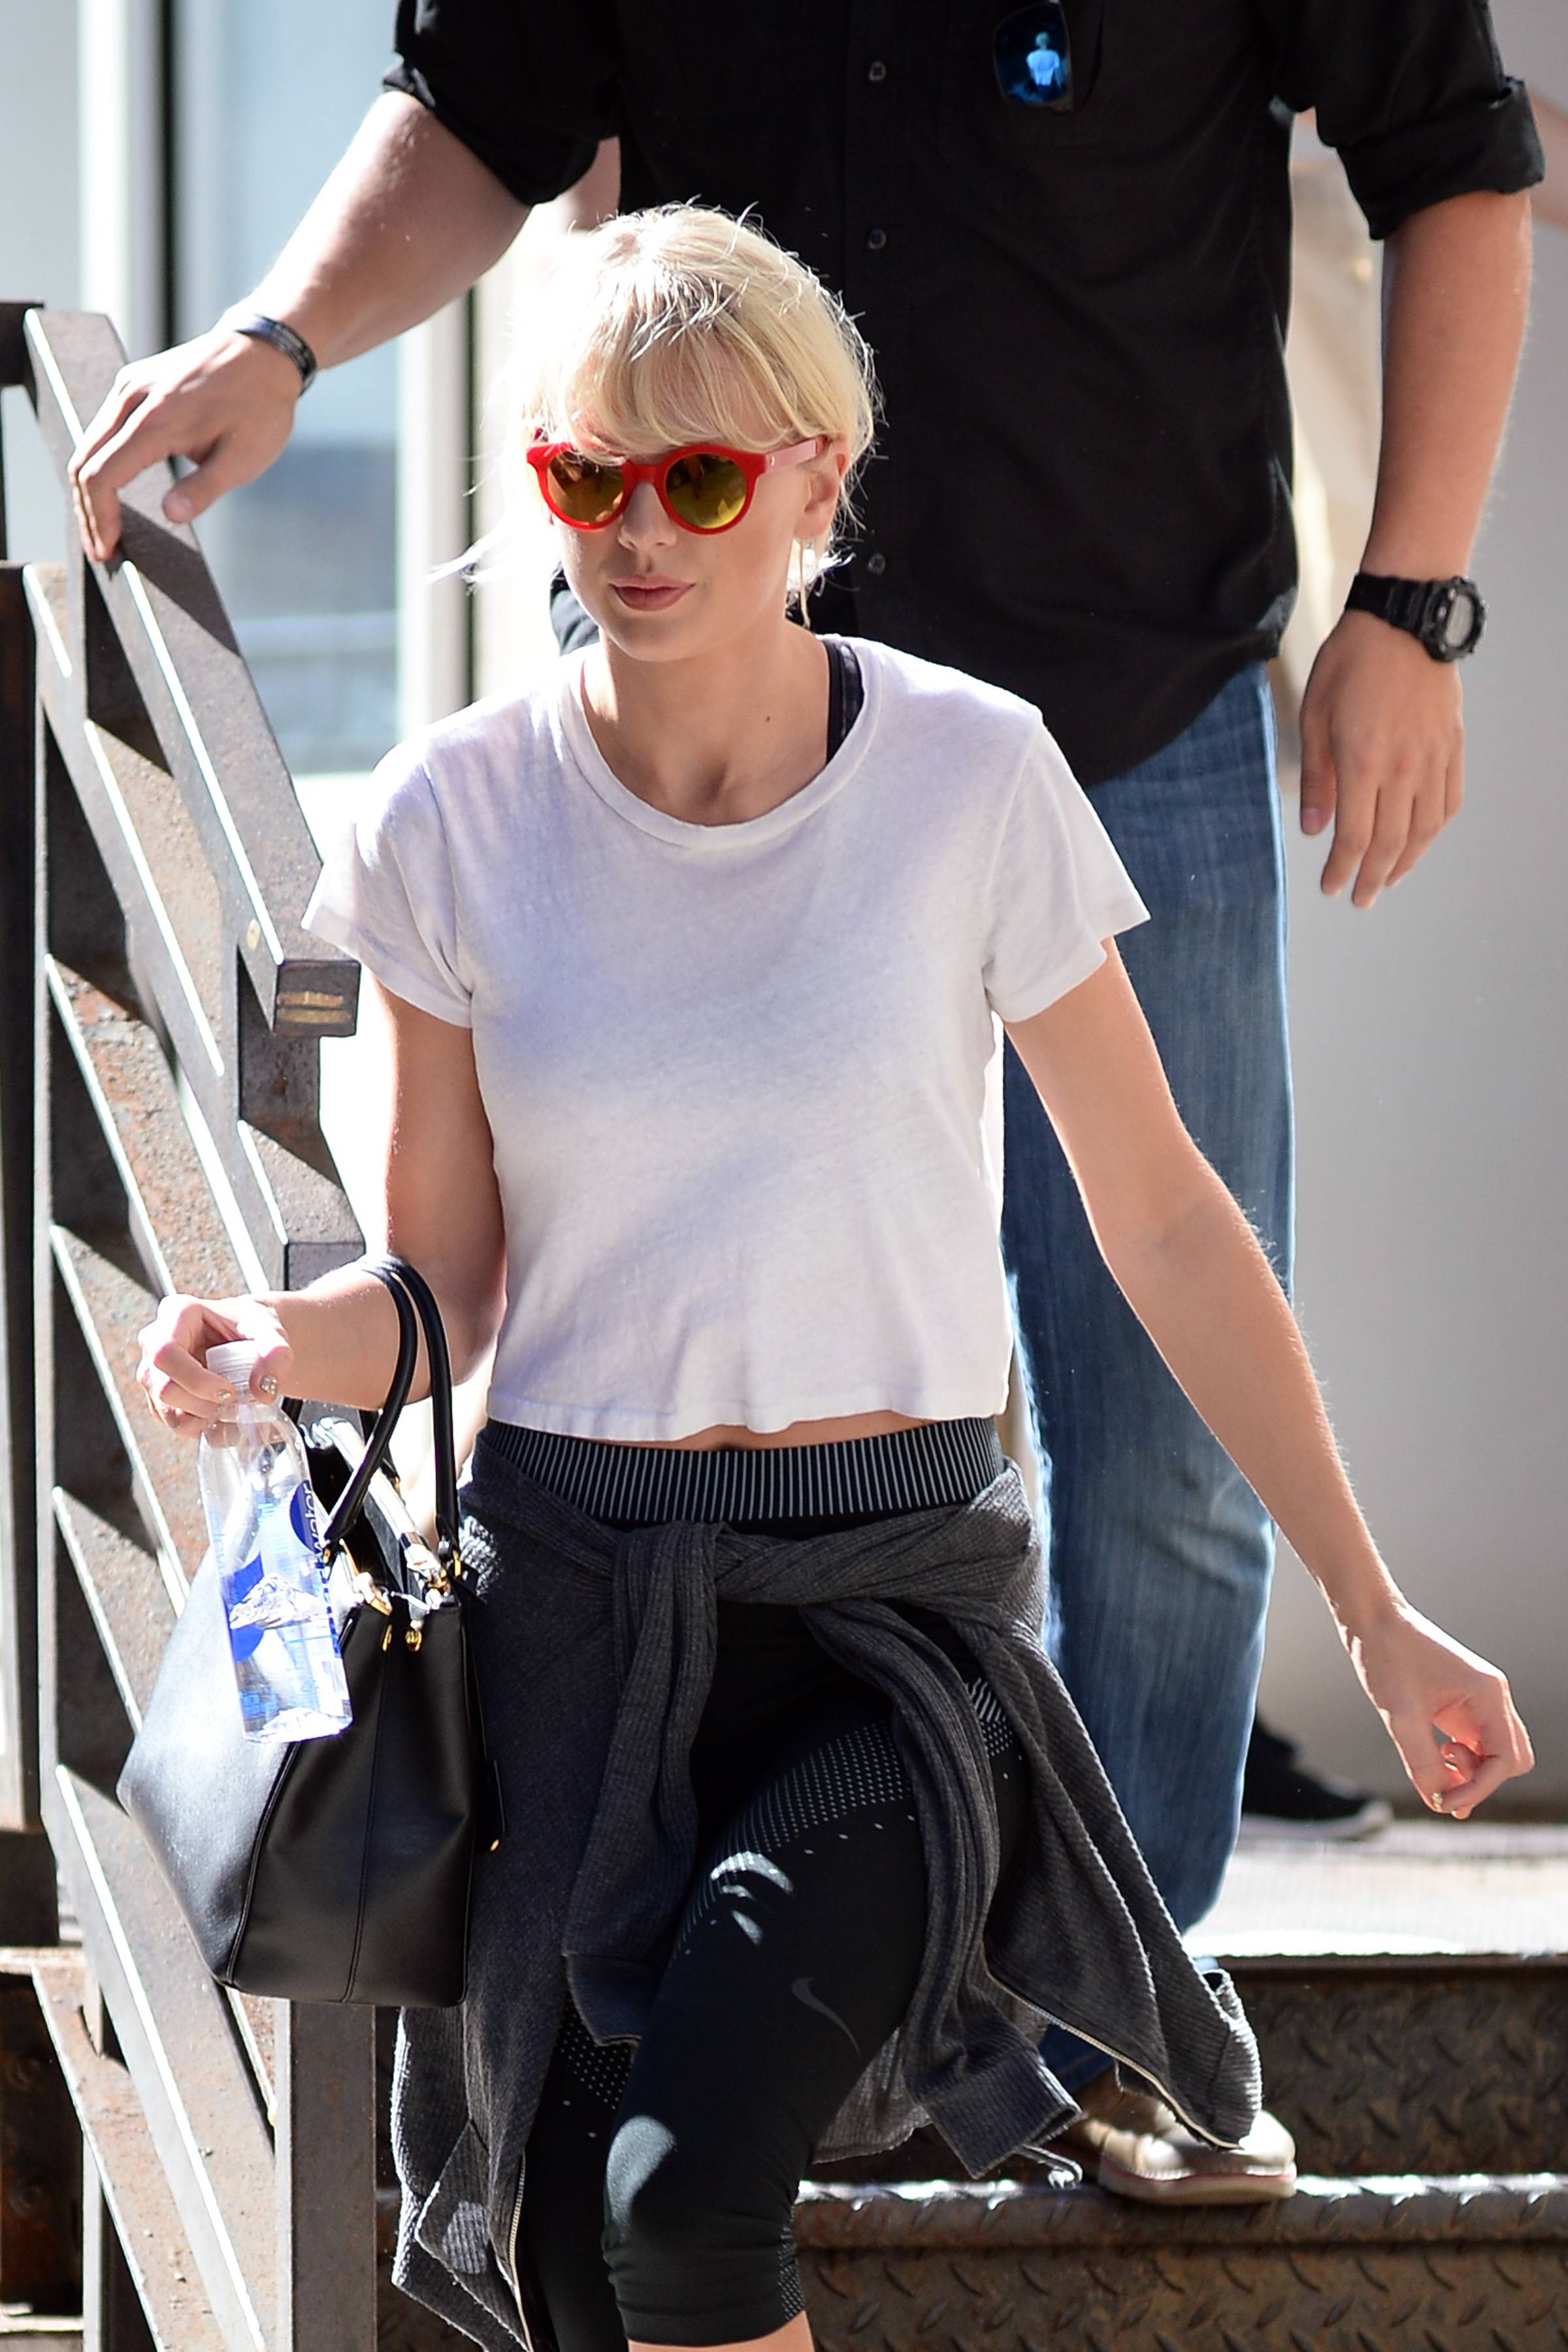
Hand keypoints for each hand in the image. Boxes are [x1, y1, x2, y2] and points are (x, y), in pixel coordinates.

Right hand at [69, 324, 302, 562]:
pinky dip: (99, 464)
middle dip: (88, 512)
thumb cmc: (260, 407)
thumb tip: (171, 515)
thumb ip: (206, 488)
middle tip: (102, 552)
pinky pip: (102, 429)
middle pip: (84, 462)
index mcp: (157, 420)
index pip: (103, 475)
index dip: (100, 518)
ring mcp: (129, 387)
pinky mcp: (132, 384)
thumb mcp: (245, 457)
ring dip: (90, 491)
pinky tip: (112, 492)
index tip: (109, 551)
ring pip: (88, 445)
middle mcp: (132, 399)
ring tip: (104, 530)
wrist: (263, 352)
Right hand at [137, 1294, 293, 1439]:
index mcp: (177, 1312)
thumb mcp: (272, 1332)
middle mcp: (155, 1339)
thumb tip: (263, 1390)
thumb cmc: (253, 1327)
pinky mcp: (158, 1393)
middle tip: (232, 1401)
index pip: (166, 1353)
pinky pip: (169, 1420)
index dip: (195, 1380)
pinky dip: (196, 1426)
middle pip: (162, 1386)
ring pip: (163, 1409)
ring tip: (227, 1407)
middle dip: (200, 1404)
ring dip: (198, 1418)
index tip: (229, 1392)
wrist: (248, 1339)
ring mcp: (152, 1368)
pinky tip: (218, 1414)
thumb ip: (276, 1354)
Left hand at [1297, 610, 1463, 907]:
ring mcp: (1433, 758)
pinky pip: (1449, 802)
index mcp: (1363, 762)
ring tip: (1387, 880)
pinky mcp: (1453, 746)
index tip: (1331, 888)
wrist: (1404, 621)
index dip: (1342, 870)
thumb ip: (1316, 777)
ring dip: (1406, 862)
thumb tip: (1314, 828)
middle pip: (1391, 843)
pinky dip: (1434, 830)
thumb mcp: (1315, 716)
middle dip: (1372, 878)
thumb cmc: (1351, 662)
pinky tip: (1419, 841)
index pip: (1355, 837)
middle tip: (1359, 898)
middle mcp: (1403, 767)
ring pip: (1424, 829)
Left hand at [1346, 1599, 1533, 1818]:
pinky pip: (1476, 1743)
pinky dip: (1461, 1759)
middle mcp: (1492, 1697)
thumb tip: (1437, 1802)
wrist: (1372, 1620)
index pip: (1506, 1759)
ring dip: (1471, 1771)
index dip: (1479, 1788)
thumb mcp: (1400, 1716)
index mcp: (1487, 1694)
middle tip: (1441, 1777)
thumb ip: (1422, 1762)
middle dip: (1481, 1779)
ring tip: (1435, 1763)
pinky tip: (1435, 1758)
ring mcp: (1480, 1701)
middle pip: (1512, 1760)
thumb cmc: (1386, 1657)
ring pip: (1496, 1753)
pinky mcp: (1464, 1704)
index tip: (1444, 1801)